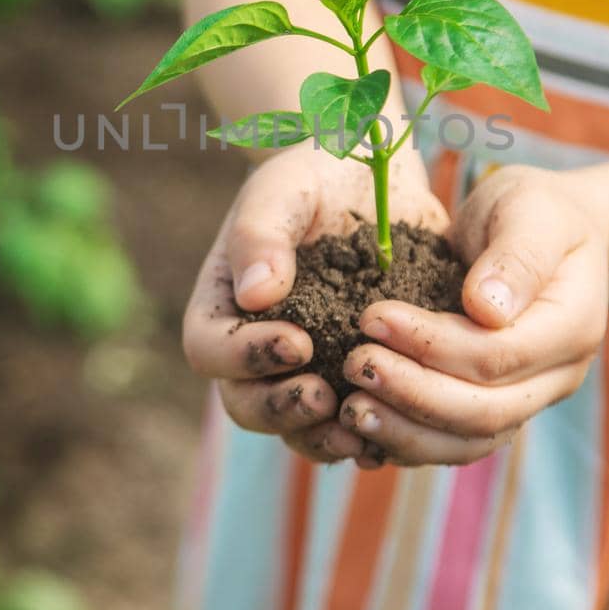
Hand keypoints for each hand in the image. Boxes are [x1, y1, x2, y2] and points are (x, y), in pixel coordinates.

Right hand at [182, 145, 448, 462]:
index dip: (245, 358)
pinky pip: (350, 425)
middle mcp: (254, 349)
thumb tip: (255, 294)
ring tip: (360, 427)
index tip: (296, 342)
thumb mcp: (285, 187)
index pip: (210, 351)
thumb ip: (261, 233)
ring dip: (323, 437)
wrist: (376, 177)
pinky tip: (398, 424)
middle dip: (282, 410)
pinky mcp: (352, 379)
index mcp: (223, 305)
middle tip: (325, 396)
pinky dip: (370, 433)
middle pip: (246, 404)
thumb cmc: (316, 172)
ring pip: (296, 429)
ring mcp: (303, 371)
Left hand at [338, 165, 607, 467]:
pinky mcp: (497, 409)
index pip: (497, 355)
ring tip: (350, 409)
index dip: (431, 345)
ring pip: (468, 442)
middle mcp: (557, 376)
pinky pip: (453, 443)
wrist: (549, 234)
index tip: (372, 318)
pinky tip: (362, 430)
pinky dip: (408, 442)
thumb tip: (486, 309)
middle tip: (353, 365)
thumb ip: (515, 254)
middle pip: (484, 412)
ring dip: (405, 432)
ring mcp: (530, 400)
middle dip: (412, 394)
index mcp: (571, 325)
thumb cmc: (536, 212)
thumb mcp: (531, 208)